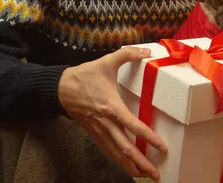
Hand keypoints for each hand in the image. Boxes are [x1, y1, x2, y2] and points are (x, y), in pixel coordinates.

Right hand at [58, 46, 166, 180]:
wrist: (60, 88)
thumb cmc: (85, 75)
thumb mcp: (107, 61)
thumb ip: (128, 55)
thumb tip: (147, 51)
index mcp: (112, 107)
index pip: (133, 127)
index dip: (148, 138)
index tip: (161, 148)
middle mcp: (106, 123)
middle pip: (125, 148)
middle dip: (142, 163)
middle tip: (156, 174)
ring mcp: (99, 130)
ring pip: (116, 154)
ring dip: (131, 166)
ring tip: (146, 175)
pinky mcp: (94, 133)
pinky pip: (108, 150)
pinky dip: (119, 160)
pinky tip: (128, 167)